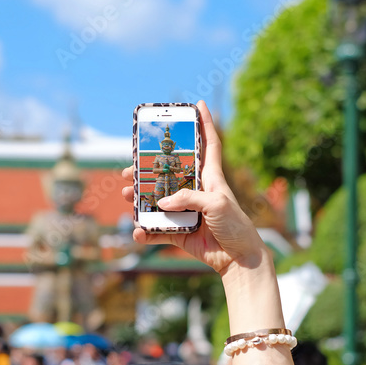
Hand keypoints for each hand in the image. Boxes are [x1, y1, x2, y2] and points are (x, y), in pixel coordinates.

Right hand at [121, 101, 266, 275]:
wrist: (239, 260)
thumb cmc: (236, 227)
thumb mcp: (216, 204)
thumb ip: (188, 198)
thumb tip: (162, 202)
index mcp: (212, 178)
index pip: (209, 144)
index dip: (206, 124)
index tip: (199, 104)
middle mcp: (197, 191)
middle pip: (169, 173)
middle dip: (148, 168)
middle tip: (130, 168)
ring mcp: (187, 212)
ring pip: (157, 200)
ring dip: (139, 198)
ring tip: (126, 195)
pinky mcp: (180, 232)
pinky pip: (157, 230)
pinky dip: (145, 232)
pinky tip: (138, 232)